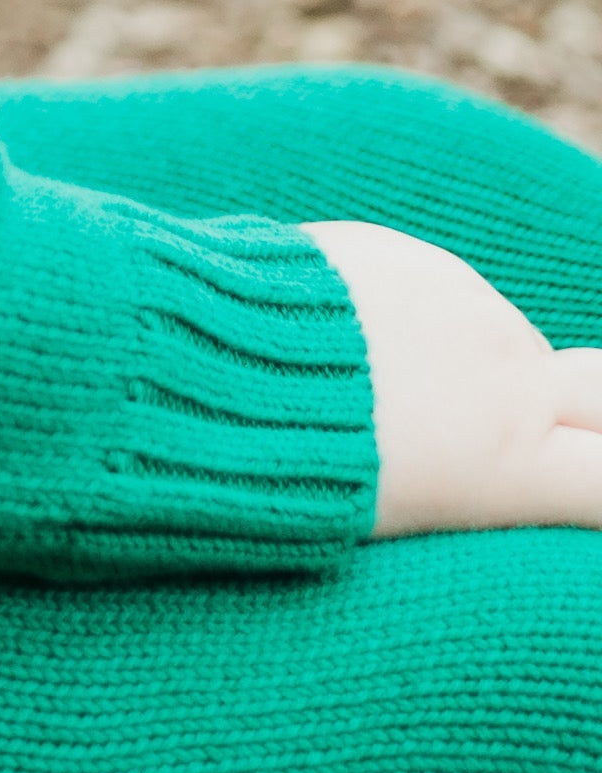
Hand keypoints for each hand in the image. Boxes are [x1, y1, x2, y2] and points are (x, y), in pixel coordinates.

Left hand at [307, 219, 601, 535]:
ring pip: (507, 340)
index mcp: (508, 464)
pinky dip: (421, 320)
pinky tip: (360, 344)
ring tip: (396, 397)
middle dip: (587, 413)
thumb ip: (478, 482)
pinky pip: (441, 295)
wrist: (209, 373)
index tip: (576, 487)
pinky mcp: (412, 258)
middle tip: (539, 435)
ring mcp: (463, 306)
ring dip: (479, 366)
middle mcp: (505, 380)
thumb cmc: (288, 474)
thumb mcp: (404, 514)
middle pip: (599, 391)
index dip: (595, 481)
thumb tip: (502, 478)